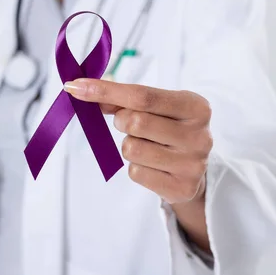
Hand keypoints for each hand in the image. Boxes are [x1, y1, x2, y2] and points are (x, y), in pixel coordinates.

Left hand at [64, 78, 211, 203]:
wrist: (194, 169)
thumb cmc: (168, 129)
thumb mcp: (157, 108)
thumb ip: (123, 99)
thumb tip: (82, 90)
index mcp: (196, 107)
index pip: (142, 95)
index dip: (105, 90)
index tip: (75, 86)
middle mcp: (200, 135)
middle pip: (135, 122)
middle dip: (122, 121)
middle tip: (130, 124)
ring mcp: (192, 164)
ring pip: (131, 149)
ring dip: (129, 146)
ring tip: (147, 146)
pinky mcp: (182, 188)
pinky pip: (135, 173)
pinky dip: (135, 167)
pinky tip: (152, 165)